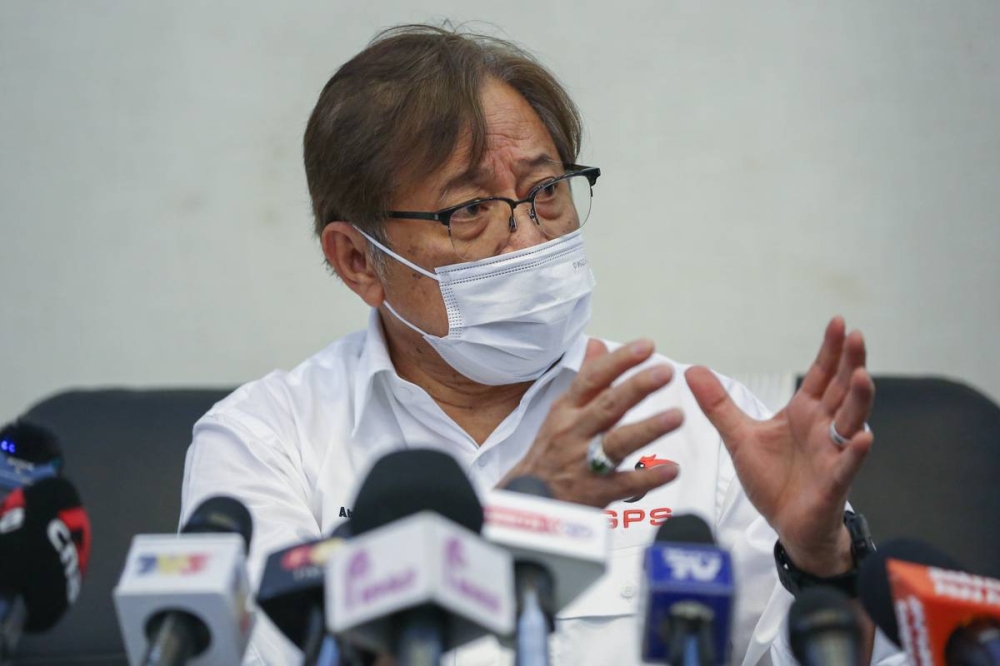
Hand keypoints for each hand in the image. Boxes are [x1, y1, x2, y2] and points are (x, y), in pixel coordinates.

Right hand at [500, 338, 683, 507]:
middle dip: (637, 387)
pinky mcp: (596, 492)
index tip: (646, 346)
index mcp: (568, 409)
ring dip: (648, 428)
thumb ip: (585, 378)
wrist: (528, 499)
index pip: (593, 378)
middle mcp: (575, 432)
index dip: (619, 361)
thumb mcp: (561, 410)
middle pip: (608, 406)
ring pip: (617, 442)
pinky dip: (648, 478)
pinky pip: (625, 484)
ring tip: (677, 417)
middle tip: (665, 373)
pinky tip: (671, 469)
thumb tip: (597, 345)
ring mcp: (584, 462)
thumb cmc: (550, 451)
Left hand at [685, 317, 873, 575]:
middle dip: (850, 363)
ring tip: (861, 375)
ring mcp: (832, 454)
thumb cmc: (772, 480)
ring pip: (850, 421)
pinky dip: (855, 451)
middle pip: (841, 390)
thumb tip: (693, 370)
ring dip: (858, 399)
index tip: (839, 322)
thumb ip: (719, 405)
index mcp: (804, 413)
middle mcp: (824, 428)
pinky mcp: (833, 482)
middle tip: (857, 335)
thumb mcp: (739, 436)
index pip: (821, 375)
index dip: (830, 350)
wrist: (787, 526)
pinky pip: (847, 465)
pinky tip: (863, 436)